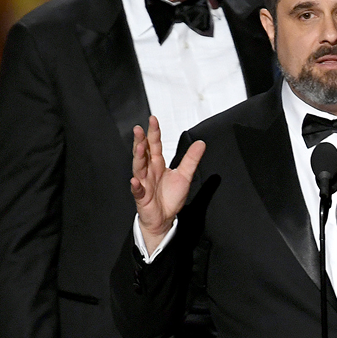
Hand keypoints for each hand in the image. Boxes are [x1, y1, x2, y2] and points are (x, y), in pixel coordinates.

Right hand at [130, 116, 204, 253]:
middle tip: (139, 129)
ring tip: (139, 147)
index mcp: (158, 164)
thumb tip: (201, 143)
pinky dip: (136, 186)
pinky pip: (138, 191)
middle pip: (143, 154)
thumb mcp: (185, 175)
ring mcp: (144, 184)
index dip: (154, 133)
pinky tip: (135, 180)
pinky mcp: (142, 197)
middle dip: (141, 141)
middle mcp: (149, 171)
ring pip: (139, 169)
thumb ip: (191, 159)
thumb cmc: (170, 197)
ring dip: (138, 158)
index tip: (153, 119)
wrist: (165, 218)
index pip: (155, 145)